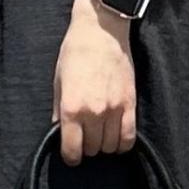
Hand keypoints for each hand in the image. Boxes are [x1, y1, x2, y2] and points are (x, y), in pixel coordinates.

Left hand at [52, 0, 135, 165]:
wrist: (101, 32)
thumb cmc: (76, 53)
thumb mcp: (58, 81)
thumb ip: (57, 111)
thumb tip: (59, 132)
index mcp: (71, 107)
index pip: (72, 149)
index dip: (70, 156)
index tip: (71, 154)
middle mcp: (93, 113)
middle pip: (92, 149)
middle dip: (86, 147)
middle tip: (84, 137)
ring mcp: (114, 110)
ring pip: (110, 146)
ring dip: (104, 145)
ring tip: (100, 135)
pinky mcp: (130, 104)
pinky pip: (128, 137)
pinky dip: (122, 144)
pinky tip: (116, 137)